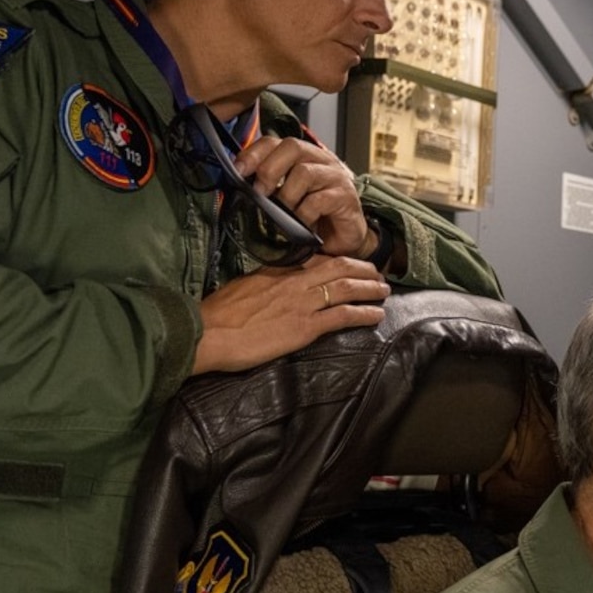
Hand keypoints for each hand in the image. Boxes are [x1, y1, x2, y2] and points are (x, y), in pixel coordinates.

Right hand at [192, 258, 387, 374]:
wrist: (208, 332)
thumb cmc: (217, 316)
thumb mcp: (242, 289)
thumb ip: (263, 286)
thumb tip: (272, 289)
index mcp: (277, 272)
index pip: (315, 260)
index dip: (338, 260)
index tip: (351, 263)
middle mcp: (293, 282)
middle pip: (337, 267)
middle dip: (362, 269)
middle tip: (378, 273)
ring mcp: (301, 303)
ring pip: (345, 288)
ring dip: (369, 288)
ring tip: (384, 291)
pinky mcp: (304, 327)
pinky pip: (342, 316)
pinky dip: (363, 313)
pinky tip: (376, 314)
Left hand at [232, 133, 373, 258]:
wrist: (344, 239)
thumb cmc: (314, 217)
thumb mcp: (286, 198)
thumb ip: (269, 187)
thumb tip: (240, 185)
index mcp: (303, 156)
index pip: (274, 141)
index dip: (253, 153)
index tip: (239, 171)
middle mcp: (321, 161)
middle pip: (292, 147)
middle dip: (269, 170)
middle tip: (261, 193)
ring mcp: (335, 177)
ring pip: (304, 172)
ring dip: (286, 195)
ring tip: (283, 213)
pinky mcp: (346, 197)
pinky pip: (318, 200)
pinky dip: (303, 215)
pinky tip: (301, 225)